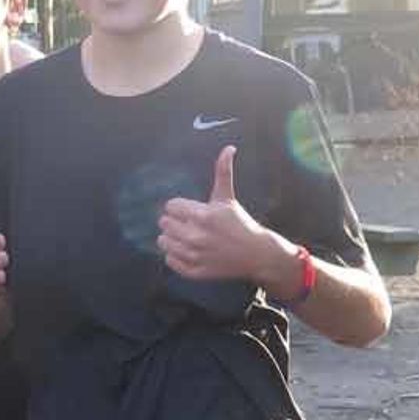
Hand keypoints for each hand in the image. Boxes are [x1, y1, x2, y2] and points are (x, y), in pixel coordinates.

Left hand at [157, 145, 294, 287]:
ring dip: (172, 238)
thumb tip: (229, 148)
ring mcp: (194, 255)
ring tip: (187, 237)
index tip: (190, 211)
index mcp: (202, 215)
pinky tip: (189, 250)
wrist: (255, 254)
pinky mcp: (194, 271)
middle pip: (164, 224)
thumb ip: (223, 172)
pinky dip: (175, 256)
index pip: (170, 207)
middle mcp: (196, 236)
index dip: (179, 207)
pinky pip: (169, 261)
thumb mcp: (228, 197)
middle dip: (174, 221)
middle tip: (188, 223)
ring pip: (163, 242)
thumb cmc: (239, 222)